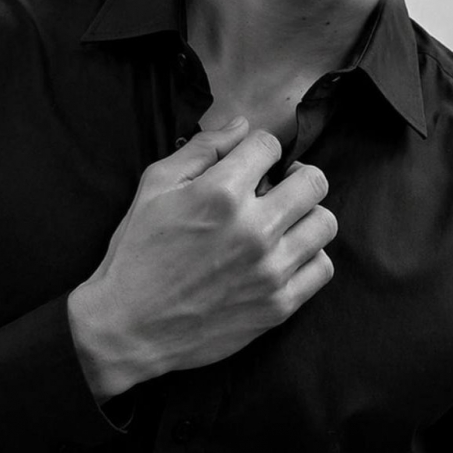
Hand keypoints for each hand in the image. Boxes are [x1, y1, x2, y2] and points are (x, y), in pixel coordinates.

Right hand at [67, 117, 336, 400]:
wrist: (128, 327)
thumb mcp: (155, 185)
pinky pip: (322, 267)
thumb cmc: (137, 250)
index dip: (258, 148)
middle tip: (277, 187)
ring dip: (306, 215)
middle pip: (313, 180)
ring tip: (283, 222)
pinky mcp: (279, 305)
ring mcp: (270, 269)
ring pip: (325, 222)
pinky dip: (308, 256)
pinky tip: (285, 255)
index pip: (269, 145)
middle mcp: (254, 229)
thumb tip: (242, 125)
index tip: (249, 163)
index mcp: (221, 193)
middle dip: (295, 175)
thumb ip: (202, 149)